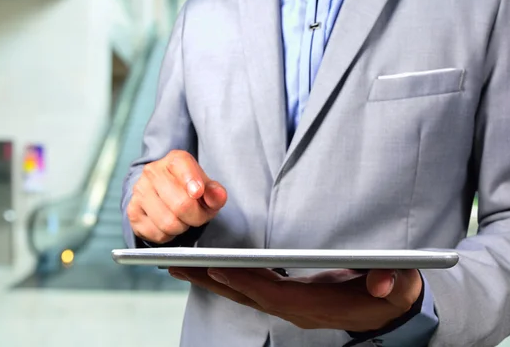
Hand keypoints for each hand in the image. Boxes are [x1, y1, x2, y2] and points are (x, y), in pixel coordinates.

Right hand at [127, 150, 227, 243]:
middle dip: (196, 217)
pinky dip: (168, 236)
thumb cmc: (188, 189)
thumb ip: (216, 192)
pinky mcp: (133, 212)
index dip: (193, 182)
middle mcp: (153, 172)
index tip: (198, 192)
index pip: (183, 167)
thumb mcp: (206, 187)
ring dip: (182, 227)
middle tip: (199, 216)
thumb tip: (218, 196)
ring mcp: (140, 192)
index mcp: (175, 160)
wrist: (161, 193)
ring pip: (169, 223)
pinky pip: (157, 234)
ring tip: (182, 219)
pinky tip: (168, 225)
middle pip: (181, 204)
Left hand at [168, 267, 422, 331]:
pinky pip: (249, 291)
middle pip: (247, 296)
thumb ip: (392, 282)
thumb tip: (382, 283)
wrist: (387, 312)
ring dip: (211, 280)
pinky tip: (207, 268)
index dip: (246, 282)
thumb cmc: (389, 295)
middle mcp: (297, 310)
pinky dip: (226, 279)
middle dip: (212, 280)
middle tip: (178, 265)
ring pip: (243, 295)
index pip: (274, 295)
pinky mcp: (286, 300)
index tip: (218, 268)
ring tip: (180, 265)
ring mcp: (289, 307)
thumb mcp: (399, 286)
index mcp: (318, 306)